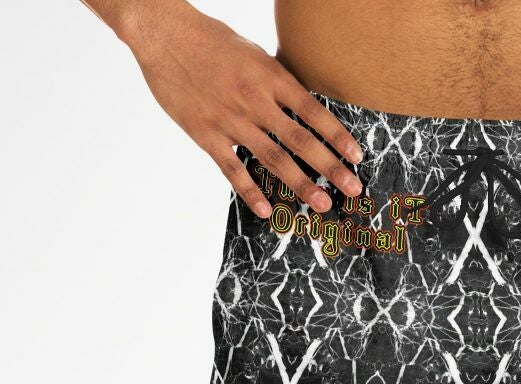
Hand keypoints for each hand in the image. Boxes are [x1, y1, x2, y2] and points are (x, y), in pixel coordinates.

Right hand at [120, 1, 363, 217]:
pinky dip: (250, 193)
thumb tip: (300, 106)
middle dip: (331, 167)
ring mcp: (231, 120)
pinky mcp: (206, 135)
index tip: (356, 156)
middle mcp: (255, 100)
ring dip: (301, 185)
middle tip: (353, 189)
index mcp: (269, 76)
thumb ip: (275, 82)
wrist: (164, 34)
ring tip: (323, 204)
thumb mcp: (252, 53)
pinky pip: (233, 170)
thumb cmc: (210, 40)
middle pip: (300, 140)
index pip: (312, 111)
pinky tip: (267, 211)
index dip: (337, 135)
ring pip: (273, 159)